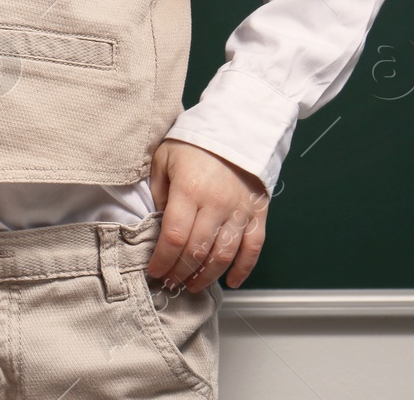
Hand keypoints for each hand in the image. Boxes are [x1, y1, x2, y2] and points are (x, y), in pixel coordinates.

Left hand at [145, 138, 269, 291]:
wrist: (236, 128)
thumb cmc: (193, 144)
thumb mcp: (164, 160)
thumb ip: (159, 193)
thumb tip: (158, 224)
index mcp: (190, 190)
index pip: (175, 237)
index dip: (163, 260)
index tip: (154, 271)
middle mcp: (217, 204)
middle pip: (198, 251)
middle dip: (180, 272)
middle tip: (169, 283)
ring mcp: (240, 211)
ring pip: (224, 255)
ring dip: (207, 276)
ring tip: (192, 286)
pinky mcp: (259, 214)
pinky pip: (253, 248)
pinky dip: (244, 269)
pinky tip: (232, 282)